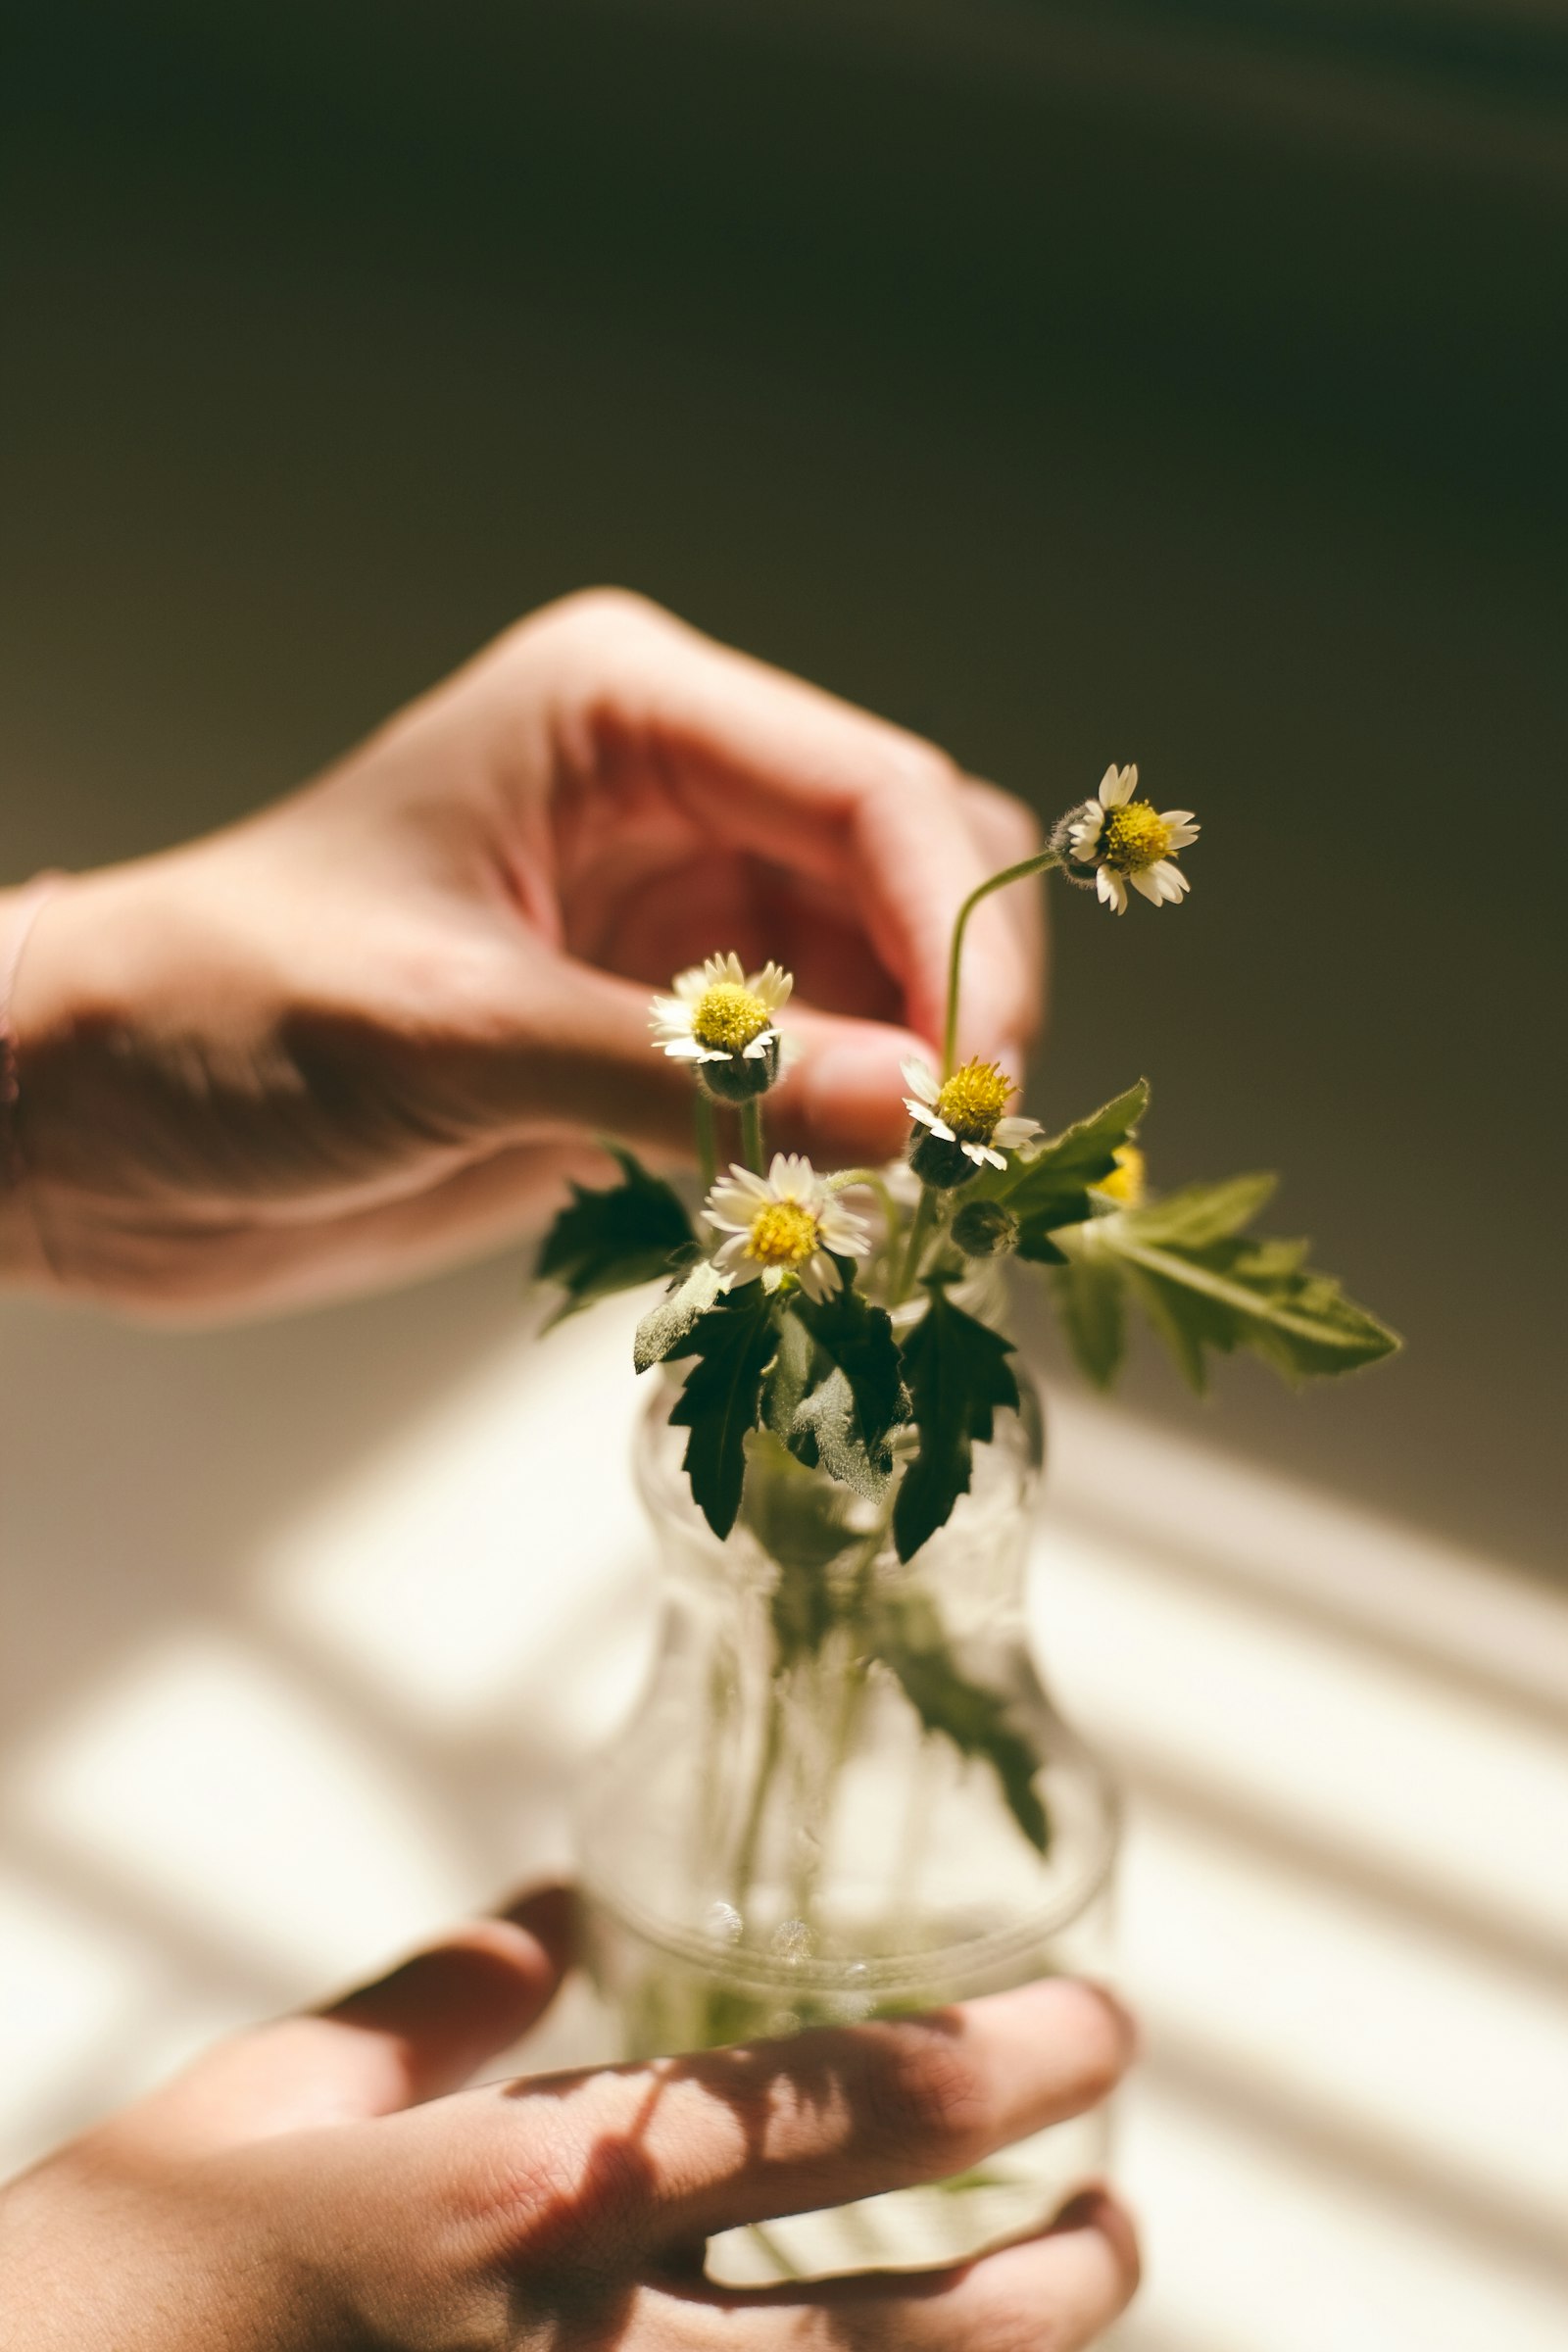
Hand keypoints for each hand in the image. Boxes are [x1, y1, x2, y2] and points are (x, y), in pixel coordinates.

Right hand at [0, 1889, 1138, 2351]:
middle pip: (907, 2328)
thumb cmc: (111, 2286)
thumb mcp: (257, 2103)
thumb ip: (430, 1998)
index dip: (997, 2066)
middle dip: (1054, 2268)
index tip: (1095, 2027)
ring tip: (1079, 2293)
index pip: (834, 2114)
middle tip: (1128, 2209)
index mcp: (524, 2197)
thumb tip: (555, 1911)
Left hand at [2, 591, 1041, 1313]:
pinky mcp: (660, 1027)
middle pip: (910, 870)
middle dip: (955, 1009)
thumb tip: (922, 1118)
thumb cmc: (219, 1021)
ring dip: (911, 1087)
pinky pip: (815, 1071)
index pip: (870, 793)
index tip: (978, 1094)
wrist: (98, 1129)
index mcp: (624, 717)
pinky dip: (847, 1141)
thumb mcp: (451, 1038)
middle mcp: (674, 796)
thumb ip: (691, 1076)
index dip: (957, 936)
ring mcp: (675, 915)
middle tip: (962, 1163)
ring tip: (899, 1206)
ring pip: (885, 978)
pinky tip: (831, 1211)